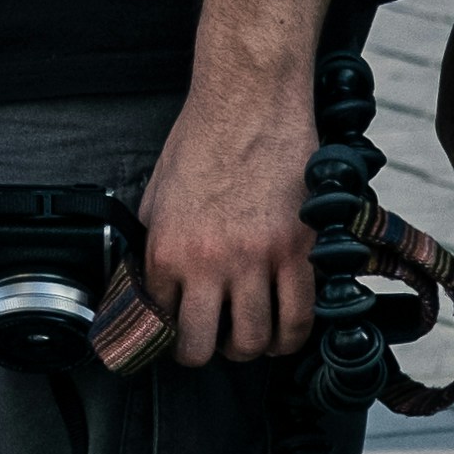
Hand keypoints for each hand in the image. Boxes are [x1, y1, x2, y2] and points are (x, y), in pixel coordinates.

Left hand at [137, 68, 316, 362]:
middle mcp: (210, 262)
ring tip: (250, 334)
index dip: (167, 335)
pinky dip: (291, 335)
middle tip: (214, 341)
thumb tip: (153, 288)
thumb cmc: (202, 141)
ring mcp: (258, 259)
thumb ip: (155, 246)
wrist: (249, 100)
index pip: (160, 323)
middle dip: (207, 353)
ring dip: (251, 348)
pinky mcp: (299, 250)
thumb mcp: (156, 196)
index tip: (178, 332)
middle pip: (205, 347)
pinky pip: (300, 318)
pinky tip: (284, 328)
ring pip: (256, 341)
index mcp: (167, 250)